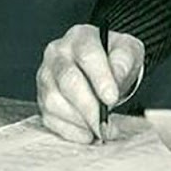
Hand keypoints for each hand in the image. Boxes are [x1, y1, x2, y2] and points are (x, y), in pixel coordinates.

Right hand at [36, 23, 144, 143]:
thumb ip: (124, 60)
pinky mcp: (42, 97)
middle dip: (89, 107)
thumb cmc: (114, 58)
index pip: (87, 54)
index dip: (99, 78)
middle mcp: (57, 54)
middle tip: (106, 124)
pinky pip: (50, 118)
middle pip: (68, 80)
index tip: (111, 98)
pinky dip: (70, 131)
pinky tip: (88, 134)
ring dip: (79, 121)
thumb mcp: (128, 51)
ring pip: (54, 101)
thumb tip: (116, 77)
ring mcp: (46, 76)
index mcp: (80, 37)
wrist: (104, 67)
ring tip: (100, 129)